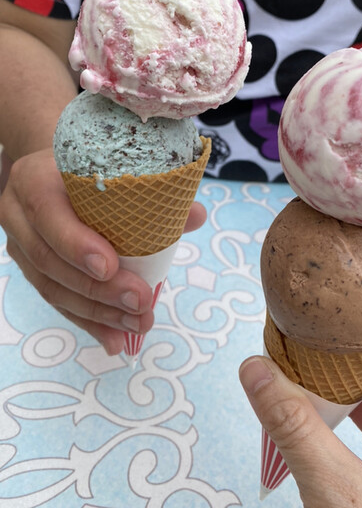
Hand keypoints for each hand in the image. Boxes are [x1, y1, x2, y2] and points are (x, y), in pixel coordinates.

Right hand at [0, 148, 206, 354]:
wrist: (54, 171)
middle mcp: (19, 214)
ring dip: (97, 313)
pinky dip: (89, 322)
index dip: (75, 243)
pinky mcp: (30, 270)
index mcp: (35, 180)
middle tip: (139, 302)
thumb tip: (195, 215)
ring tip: (137, 324)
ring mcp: (20, 245)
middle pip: (49, 259)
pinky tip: (115, 339)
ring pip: (51, 287)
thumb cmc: (90, 168)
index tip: (110, 266)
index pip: (48, 212)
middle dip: (97, 289)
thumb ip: (153, 192)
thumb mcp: (113, 169)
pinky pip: (57, 302)